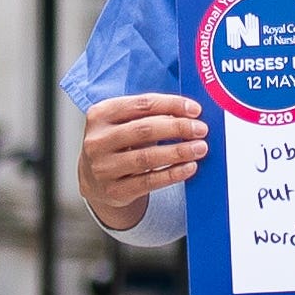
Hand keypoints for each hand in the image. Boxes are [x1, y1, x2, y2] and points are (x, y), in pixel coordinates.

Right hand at [79, 93, 207, 230]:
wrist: (94, 178)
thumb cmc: (116, 143)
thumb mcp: (123, 122)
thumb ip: (149, 114)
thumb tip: (188, 114)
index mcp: (100, 114)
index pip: (141, 104)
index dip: (171, 105)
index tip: (195, 109)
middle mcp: (97, 141)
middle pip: (144, 130)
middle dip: (177, 128)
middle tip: (200, 129)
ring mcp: (103, 167)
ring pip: (147, 157)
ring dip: (178, 152)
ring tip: (199, 148)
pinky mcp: (114, 190)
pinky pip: (149, 181)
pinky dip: (172, 174)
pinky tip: (189, 167)